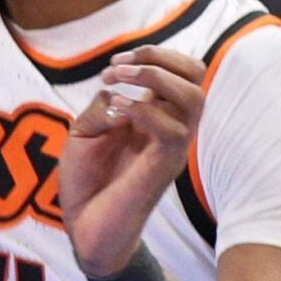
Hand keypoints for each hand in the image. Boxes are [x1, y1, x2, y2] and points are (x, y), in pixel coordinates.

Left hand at [57, 46, 208, 276]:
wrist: (84, 226)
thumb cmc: (87, 179)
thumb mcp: (87, 130)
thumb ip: (105, 104)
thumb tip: (119, 90)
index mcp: (156, 116)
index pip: (182, 72)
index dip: (155, 54)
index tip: (115, 62)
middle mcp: (170, 128)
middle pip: (197, 76)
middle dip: (159, 57)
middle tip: (118, 67)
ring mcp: (171, 148)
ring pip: (193, 98)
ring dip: (153, 77)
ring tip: (116, 81)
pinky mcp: (162, 168)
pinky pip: (172, 130)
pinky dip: (142, 109)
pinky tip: (116, 111)